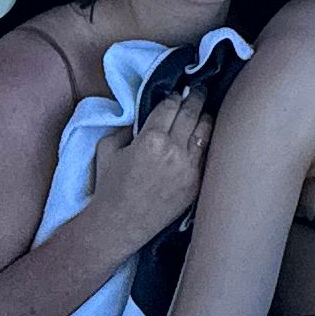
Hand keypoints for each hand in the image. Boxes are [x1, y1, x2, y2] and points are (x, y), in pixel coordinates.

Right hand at [81, 76, 213, 248]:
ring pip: (206, 130)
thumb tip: (144, 114)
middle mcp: (174, 151)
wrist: (117, 226)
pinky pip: (207, 154)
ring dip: (204, 117)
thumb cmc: (109, 186)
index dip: (174, 96)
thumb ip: (126, 126)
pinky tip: (203, 135)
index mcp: (151, 139)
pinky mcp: (196, 184)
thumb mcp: (107, 148)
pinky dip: (205, 142)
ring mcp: (189, 169)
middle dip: (195, 97)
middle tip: (198, 89)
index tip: (175, 94)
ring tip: (203, 110)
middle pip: (192, 112)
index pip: (170, 105)